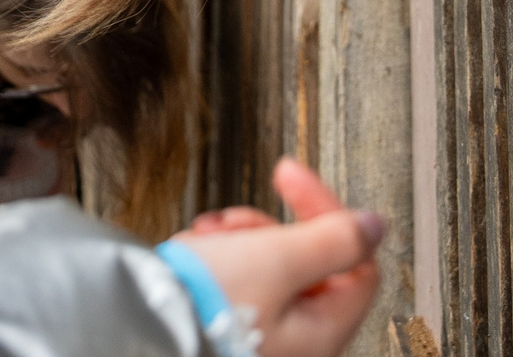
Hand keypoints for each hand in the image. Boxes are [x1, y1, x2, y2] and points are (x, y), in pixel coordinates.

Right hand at [170, 160, 382, 356]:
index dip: (325, 209)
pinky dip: (219, 261)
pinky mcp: (232, 331)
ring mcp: (265, 338)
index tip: (286, 173)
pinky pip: (240, 285)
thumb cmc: (204, 307)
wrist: (137, 329)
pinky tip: (194, 253)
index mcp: (322, 333)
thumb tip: (375, 225)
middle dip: (269, 228)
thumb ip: (334, 240)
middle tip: (236, 218)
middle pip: (309, 264)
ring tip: (208, 237)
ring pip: (271, 270)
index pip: (355, 261)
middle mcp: (298, 343)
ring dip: (241, 241)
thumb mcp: (275, 259)